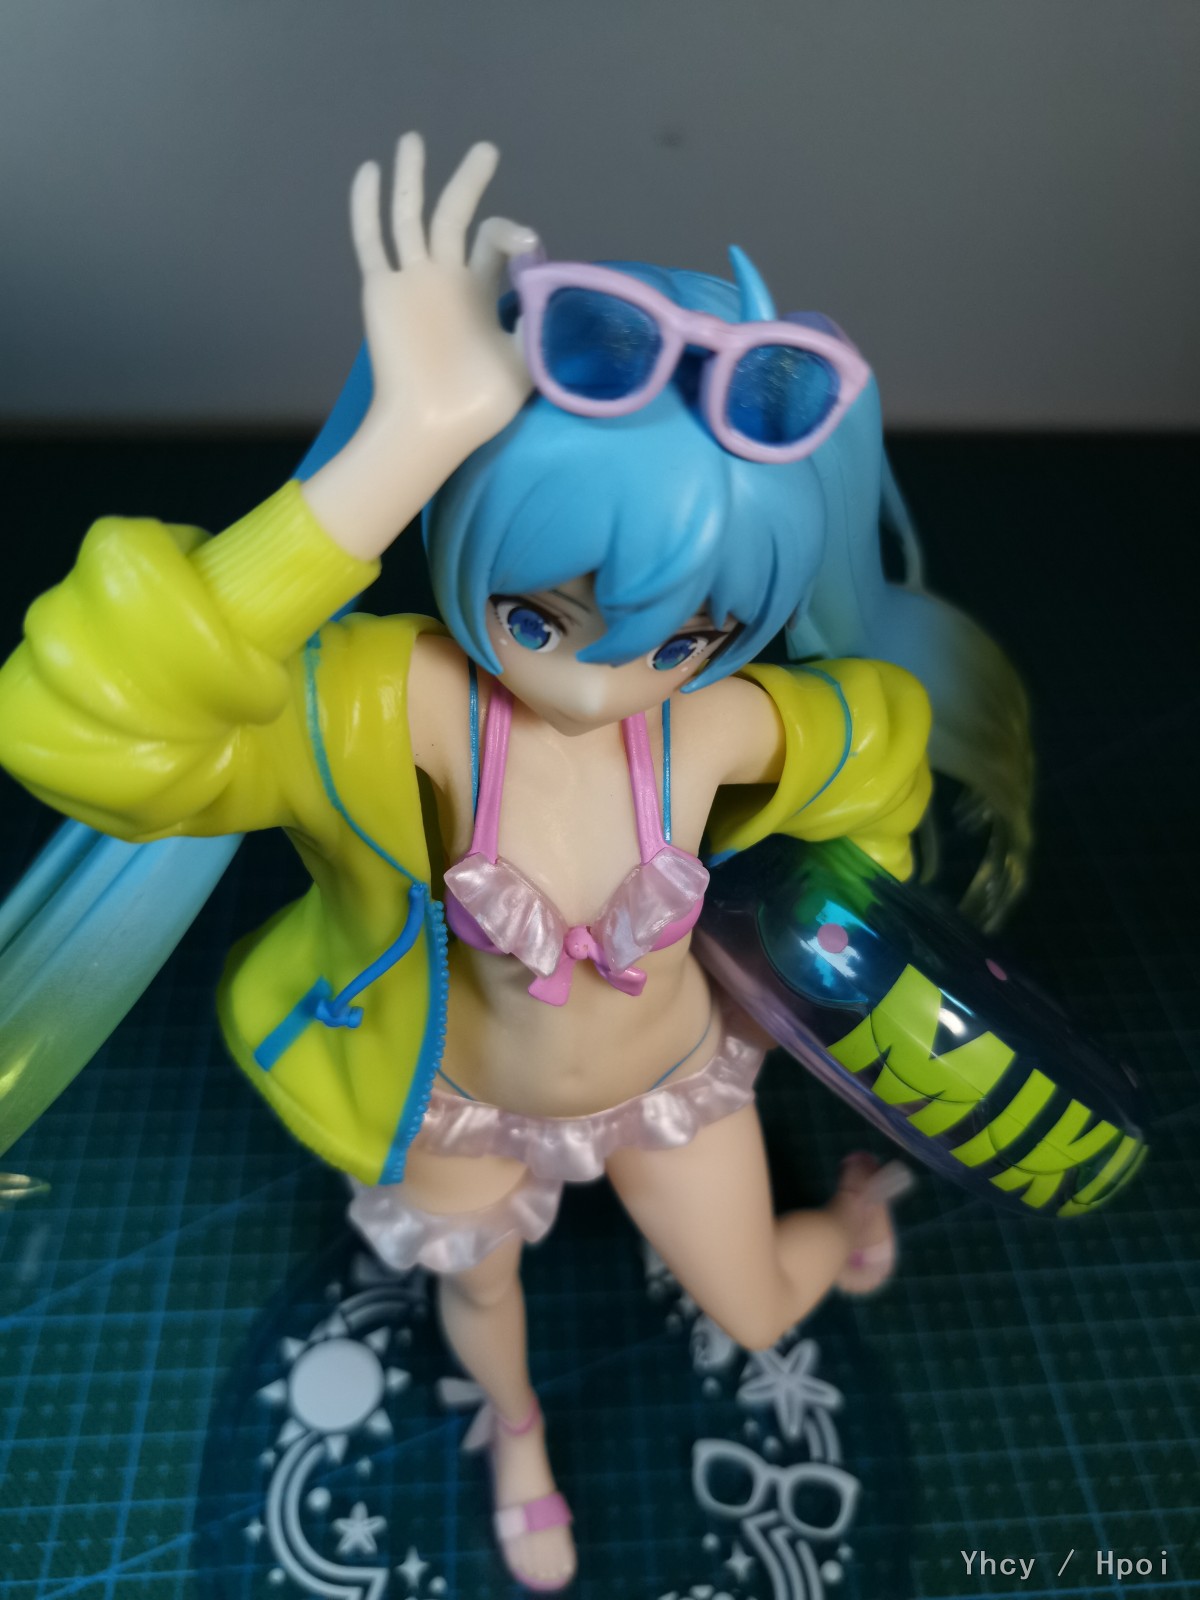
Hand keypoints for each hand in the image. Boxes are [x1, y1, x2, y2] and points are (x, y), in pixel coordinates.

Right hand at [351, 132, 536, 463]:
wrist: (433, 425)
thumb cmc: (480, 403)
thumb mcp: (527, 357)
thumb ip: (537, 318)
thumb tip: (553, 290)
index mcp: (479, 292)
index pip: (493, 243)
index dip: (512, 234)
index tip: (529, 244)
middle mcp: (445, 279)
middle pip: (454, 216)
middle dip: (470, 182)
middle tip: (486, 150)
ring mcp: (412, 282)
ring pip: (408, 217)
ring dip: (411, 179)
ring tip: (413, 139)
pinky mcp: (382, 290)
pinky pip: (371, 242)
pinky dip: (367, 207)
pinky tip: (369, 172)